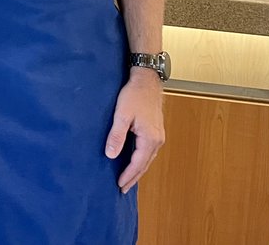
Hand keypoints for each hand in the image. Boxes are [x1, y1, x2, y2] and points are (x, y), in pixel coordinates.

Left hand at [105, 69, 165, 192]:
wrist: (147, 80)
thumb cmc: (134, 95)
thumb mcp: (122, 115)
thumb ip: (116, 136)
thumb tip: (110, 155)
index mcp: (150, 139)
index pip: (138, 163)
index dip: (128, 175)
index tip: (119, 185)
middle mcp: (157, 140)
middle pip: (145, 164)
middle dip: (134, 177)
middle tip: (123, 188)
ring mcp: (158, 136)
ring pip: (148, 159)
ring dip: (138, 170)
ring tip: (128, 179)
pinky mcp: (156, 131)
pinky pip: (149, 151)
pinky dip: (141, 160)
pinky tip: (135, 161)